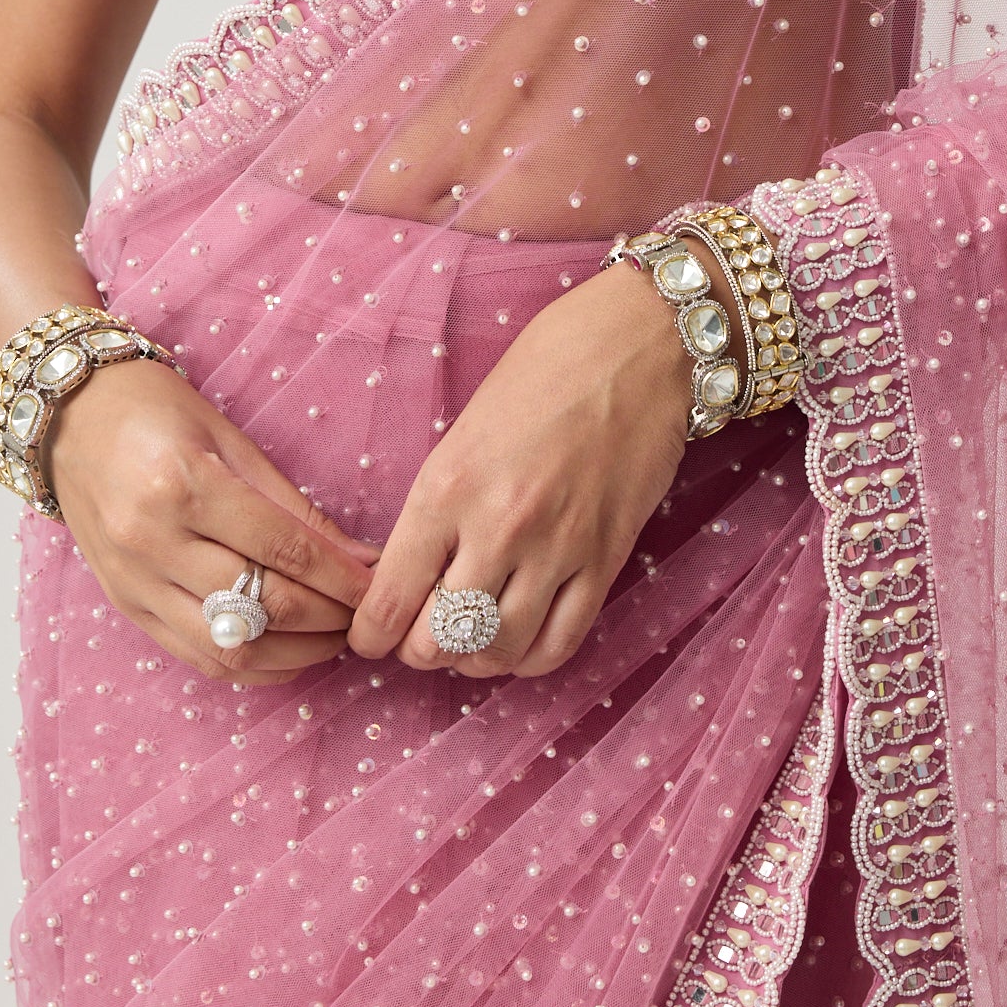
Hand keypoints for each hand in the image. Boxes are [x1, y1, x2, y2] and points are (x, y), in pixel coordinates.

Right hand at [46, 357, 378, 684]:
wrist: (70, 418)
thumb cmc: (157, 412)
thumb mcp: (230, 440)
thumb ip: (293, 504)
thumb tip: (357, 556)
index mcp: (183, 486)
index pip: (282, 549)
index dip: (340, 577)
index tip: (379, 586)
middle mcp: (152, 541)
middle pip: (260, 604)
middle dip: (327, 618)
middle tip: (366, 614)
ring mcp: (133, 582)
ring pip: (228, 647)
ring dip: (294, 653)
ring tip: (334, 638)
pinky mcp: (124, 606)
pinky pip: (195, 655)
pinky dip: (249, 665)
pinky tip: (286, 652)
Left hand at [348, 258, 693, 680]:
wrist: (635, 347)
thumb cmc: (543, 370)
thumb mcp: (464, 429)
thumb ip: (438, 505)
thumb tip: (410, 574)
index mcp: (447, 487)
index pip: (389, 601)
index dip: (370, 636)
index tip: (370, 637)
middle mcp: (498, 527)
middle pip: (438, 642)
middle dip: (419, 651)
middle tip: (420, 638)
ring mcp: (558, 549)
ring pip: (498, 652)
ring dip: (475, 659)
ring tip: (470, 642)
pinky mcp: (606, 559)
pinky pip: (560, 644)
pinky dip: (530, 658)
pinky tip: (518, 641)